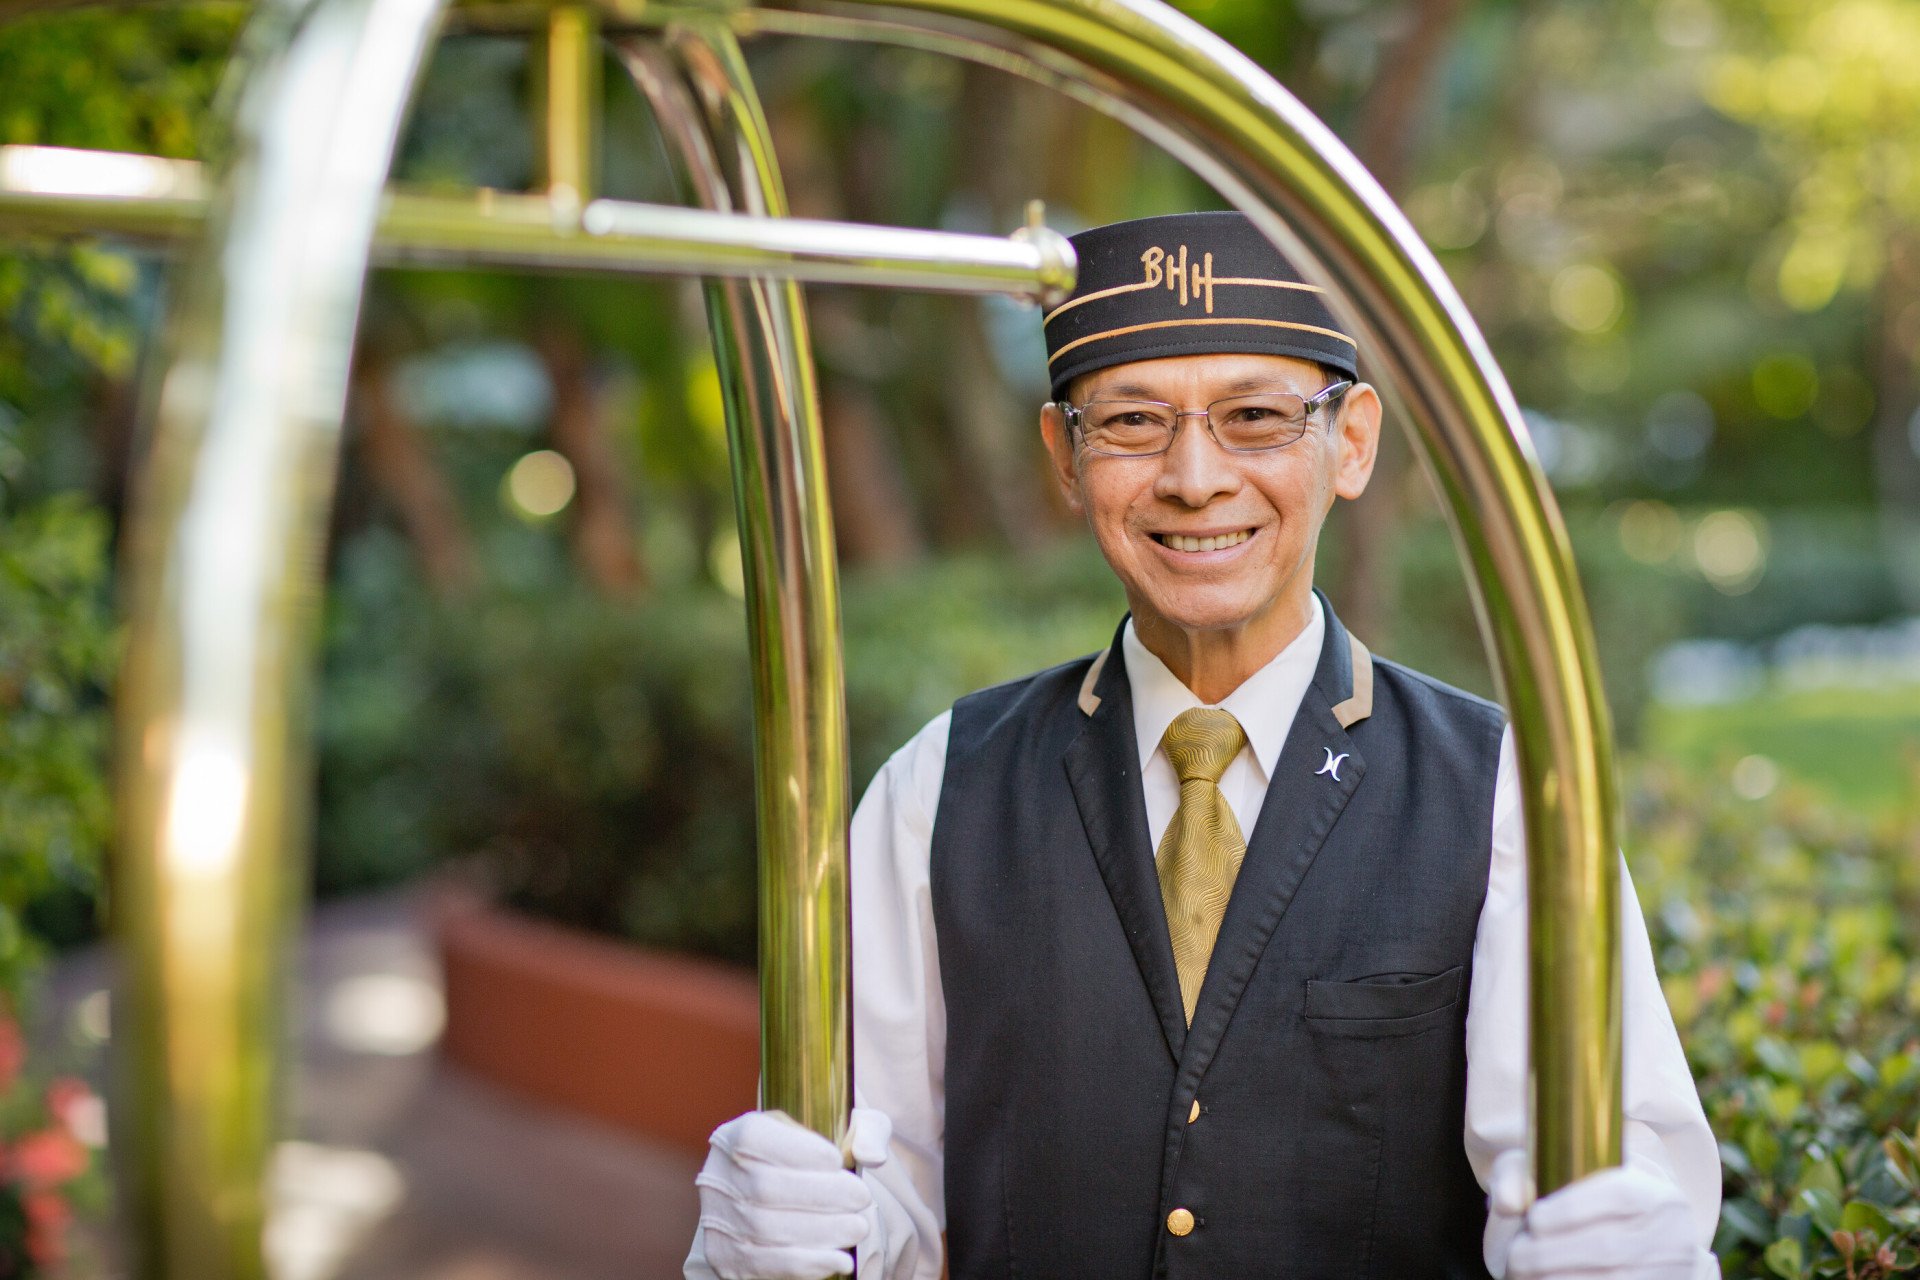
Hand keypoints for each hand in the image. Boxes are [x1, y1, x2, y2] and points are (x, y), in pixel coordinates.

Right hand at [691, 1107, 892, 1279]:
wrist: (786, 1198)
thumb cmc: (816, 1158)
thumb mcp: (841, 1129)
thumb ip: (865, 1131)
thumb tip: (873, 1155)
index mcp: (736, 1136)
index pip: (754, 1138)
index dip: (795, 1150)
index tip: (838, 1160)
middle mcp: (718, 1176)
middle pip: (764, 1188)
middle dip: (820, 1195)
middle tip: (862, 1199)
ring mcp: (718, 1220)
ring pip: (764, 1229)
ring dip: (819, 1231)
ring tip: (858, 1227)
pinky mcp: (726, 1257)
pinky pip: (764, 1265)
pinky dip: (806, 1264)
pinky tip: (840, 1260)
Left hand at [1491, 1152, 1700, 1279]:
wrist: (1640, 1242)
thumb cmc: (1588, 1202)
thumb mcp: (1559, 1174)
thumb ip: (1523, 1173)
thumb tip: (1507, 1202)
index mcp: (1655, 1192)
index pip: (1618, 1194)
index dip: (1571, 1209)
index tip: (1533, 1219)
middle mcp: (1672, 1233)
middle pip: (1607, 1247)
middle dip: (1550, 1254)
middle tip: (1515, 1256)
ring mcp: (1671, 1271)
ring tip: (1522, 1275)